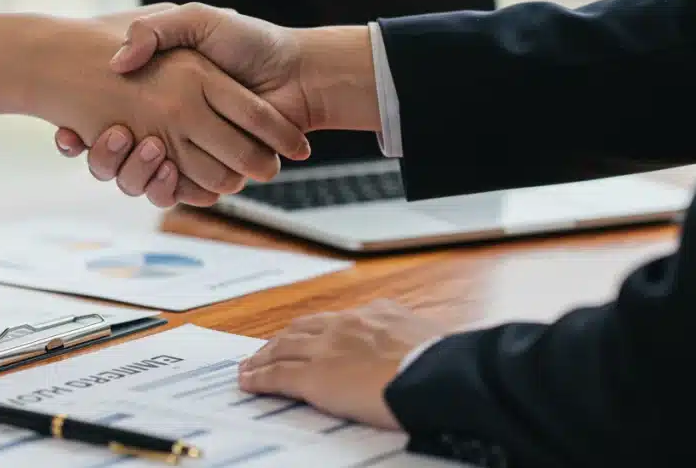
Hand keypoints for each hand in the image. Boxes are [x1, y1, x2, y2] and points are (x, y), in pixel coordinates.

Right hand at [0, 7, 309, 196]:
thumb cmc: (251, 42)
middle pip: (112, 158)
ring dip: (131, 172)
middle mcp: (165, 126)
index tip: (65, 133)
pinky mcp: (210, 172)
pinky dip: (165, 186)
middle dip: (100, 155)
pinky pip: (176, 192)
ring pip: (138, 180)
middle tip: (102, 137)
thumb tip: (118, 60)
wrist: (300, 73)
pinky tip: (164, 166)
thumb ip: (156, 30)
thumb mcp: (197, 20)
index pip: (102, 119)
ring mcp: (186, 151)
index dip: (77, 133)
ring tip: (141, 146)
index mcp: (156, 93)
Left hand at [237, 300, 445, 429]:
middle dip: (283, 339)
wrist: (437, 377)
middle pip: (303, 328)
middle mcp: (347, 325)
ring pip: (283, 348)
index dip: (317, 330)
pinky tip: (249, 382)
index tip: (309, 336)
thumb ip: (416, 342)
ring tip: (251, 365)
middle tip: (269, 349)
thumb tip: (427, 354)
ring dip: (263, 356)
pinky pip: (277, 376)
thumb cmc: (446, 365)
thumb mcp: (433, 340)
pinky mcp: (315, 377)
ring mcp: (328, 349)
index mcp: (378, 314)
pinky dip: (259, 378)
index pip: (338, 320)